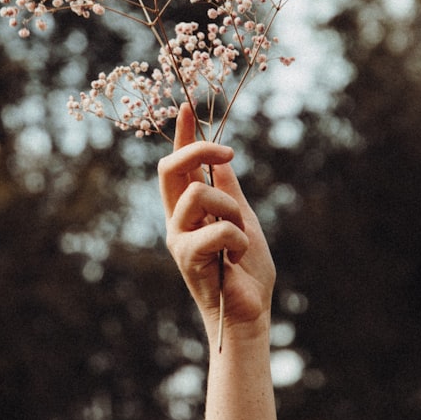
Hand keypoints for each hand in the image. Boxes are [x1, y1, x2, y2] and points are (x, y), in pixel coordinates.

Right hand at [158, 104, 274, 343]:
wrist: (250, 313)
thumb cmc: (246, 271)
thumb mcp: (241, 220)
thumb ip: (228, 192)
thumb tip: (221, 160)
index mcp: (189, 210)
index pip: (180, 165)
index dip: (183, 135)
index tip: (186, 107)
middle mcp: (176, 221)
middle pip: (171, 169)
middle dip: (197, 150)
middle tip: (229, 154)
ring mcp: (178, 239)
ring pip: (198, 193)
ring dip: (231, 209)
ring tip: (241, 236)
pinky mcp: (187, 258)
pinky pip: (217, 228)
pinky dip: (238, 238)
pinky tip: (239, 258)